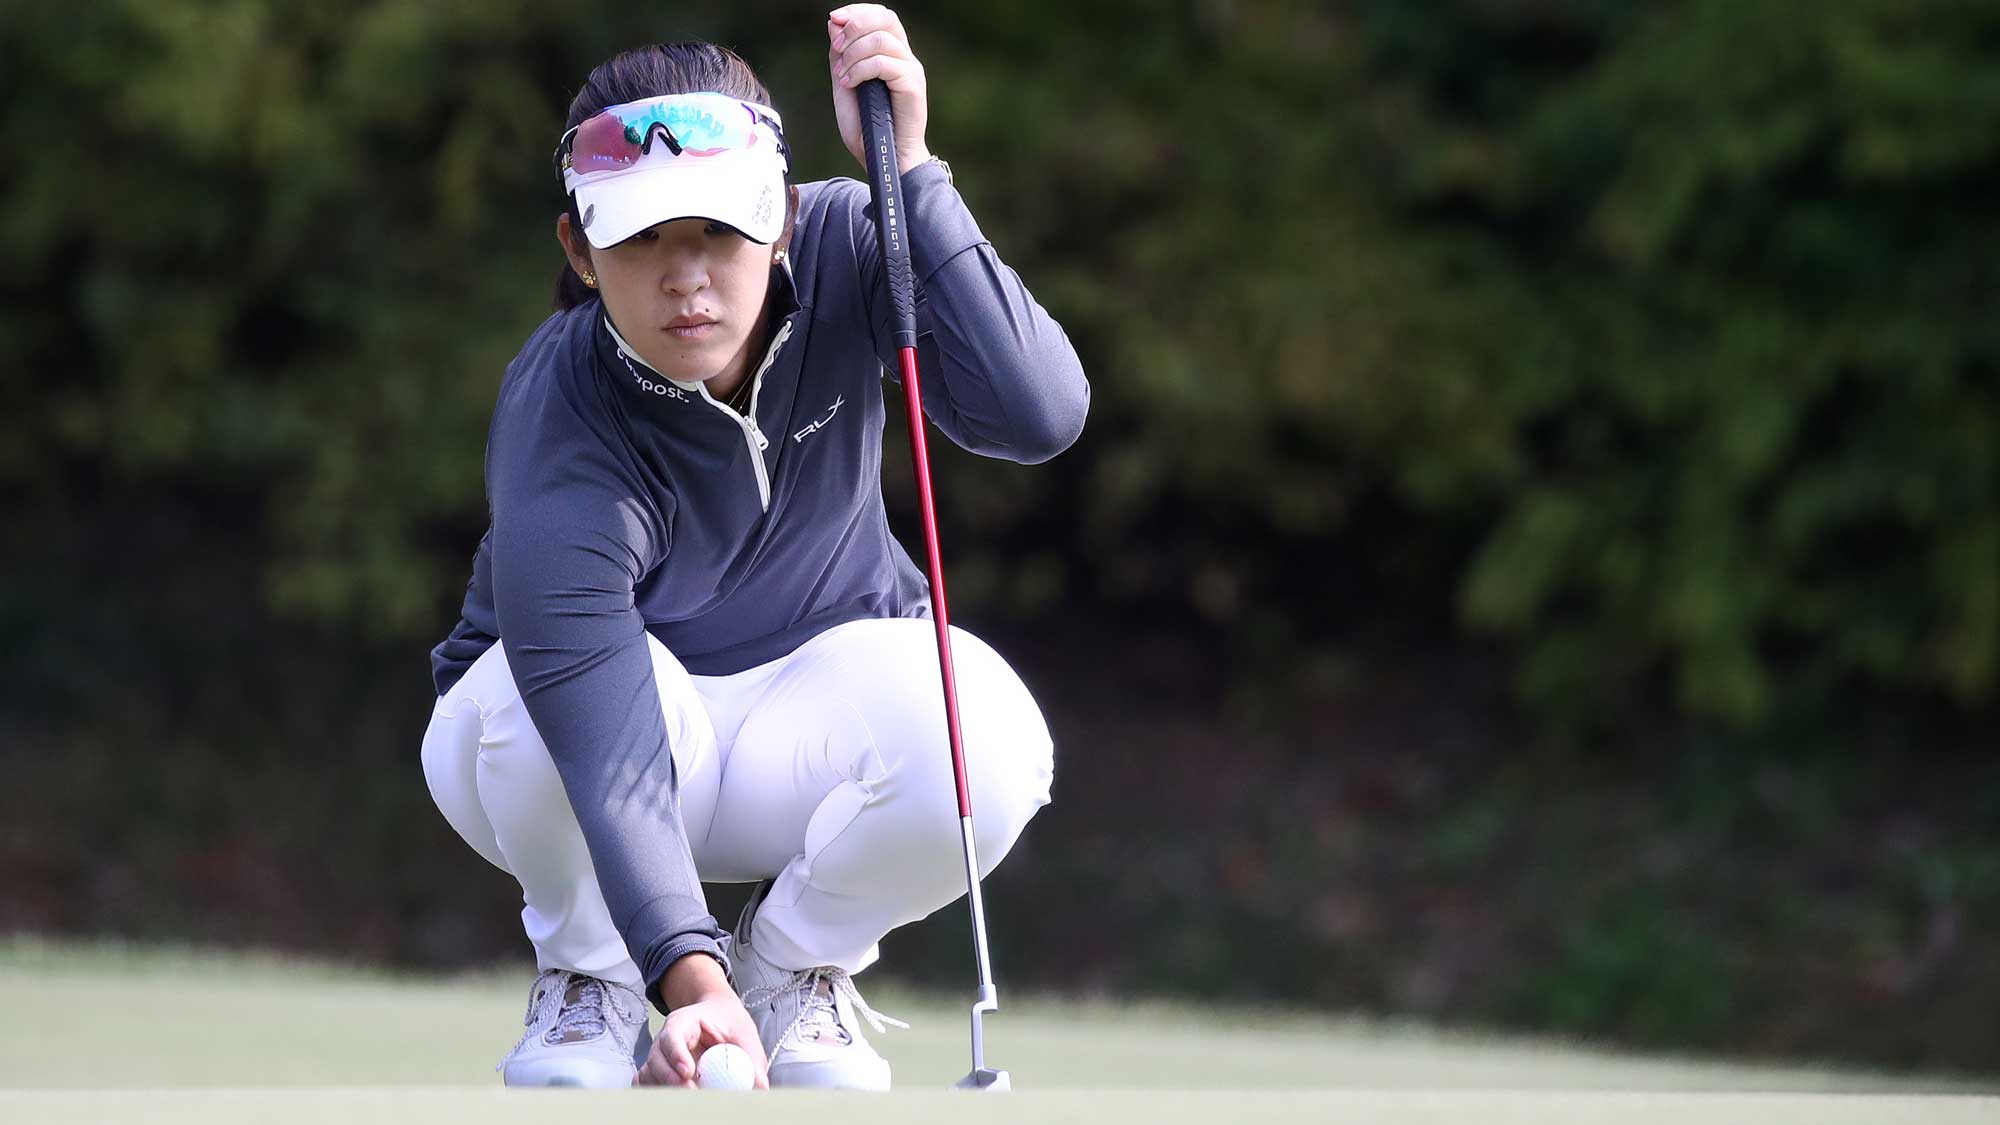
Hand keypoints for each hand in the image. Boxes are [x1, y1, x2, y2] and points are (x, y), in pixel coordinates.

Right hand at [634, 954, 769, 1087]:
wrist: (717, 1015)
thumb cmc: (728, 1022)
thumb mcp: (745, 1034)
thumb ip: (752, 1059)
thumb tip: (760, 1086)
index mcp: (685, 1021)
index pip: (672, 1035)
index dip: (677, 1054)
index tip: (688, 1072)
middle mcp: (667, 1038)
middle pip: (656, 1058)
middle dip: (670, 1078)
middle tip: (691, 1091)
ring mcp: (661, 1054)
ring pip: (649, 1072)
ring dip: (663, 1087)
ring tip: (687, 1096)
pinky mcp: (660, 1070)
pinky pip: (648, 1081)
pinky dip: (656, 1091)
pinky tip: (673, 1098)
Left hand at [827, 5, 931, 174]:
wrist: (883, 160)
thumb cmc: (867, 129)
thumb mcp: (845, 85)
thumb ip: (841, 56)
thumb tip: (834, 23)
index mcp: (892, 56)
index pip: (881, 16)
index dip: (858, 11)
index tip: (834, 19)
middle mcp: (905, 59)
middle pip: (886, 19)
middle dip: (855, 25)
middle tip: (836, 47)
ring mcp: (911, 72)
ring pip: (883, 39)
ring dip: (853, 53)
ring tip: (841, 75)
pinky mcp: (913, 87)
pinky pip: (885, 64)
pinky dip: (860, 70)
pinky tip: (849, 84)